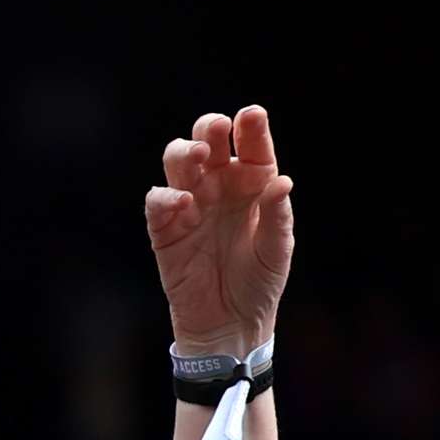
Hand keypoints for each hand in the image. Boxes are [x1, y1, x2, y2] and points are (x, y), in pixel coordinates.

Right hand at [144, 106, 293, 357]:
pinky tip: (181, 202)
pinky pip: (158, 203)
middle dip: (208, 130)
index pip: (251, 147)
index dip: (250, 129)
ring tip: (196, 158)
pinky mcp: (166, 230)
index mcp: (252, 185)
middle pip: (207, 142)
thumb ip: (277, 214)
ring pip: (177, 163)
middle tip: (214, 131)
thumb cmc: (259, 282)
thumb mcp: (277, 249)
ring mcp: (191, 206)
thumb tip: (281, 181)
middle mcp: (220, 188)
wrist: (230, 323)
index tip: (251, 115)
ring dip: (183, 153)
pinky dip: (164, 197)